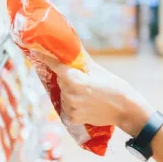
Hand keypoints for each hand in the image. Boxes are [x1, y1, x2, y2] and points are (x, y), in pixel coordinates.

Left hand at [38, 52, 152, 135]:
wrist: (126, 109)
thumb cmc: (115, 87)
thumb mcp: (99, 70)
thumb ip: (82, 59)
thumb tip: (73, 43)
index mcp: (77, 81)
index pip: (55, 66)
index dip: (46, 58)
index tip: (36, 51)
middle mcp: (70, 95)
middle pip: (61, 80)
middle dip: (67, 76)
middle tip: (82, 75)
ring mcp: (70, 108)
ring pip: (63, 93)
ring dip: (70, 89)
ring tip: (88, 91)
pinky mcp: (72, 118)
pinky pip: (67, 105)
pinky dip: (73, 101)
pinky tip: (86, 101)